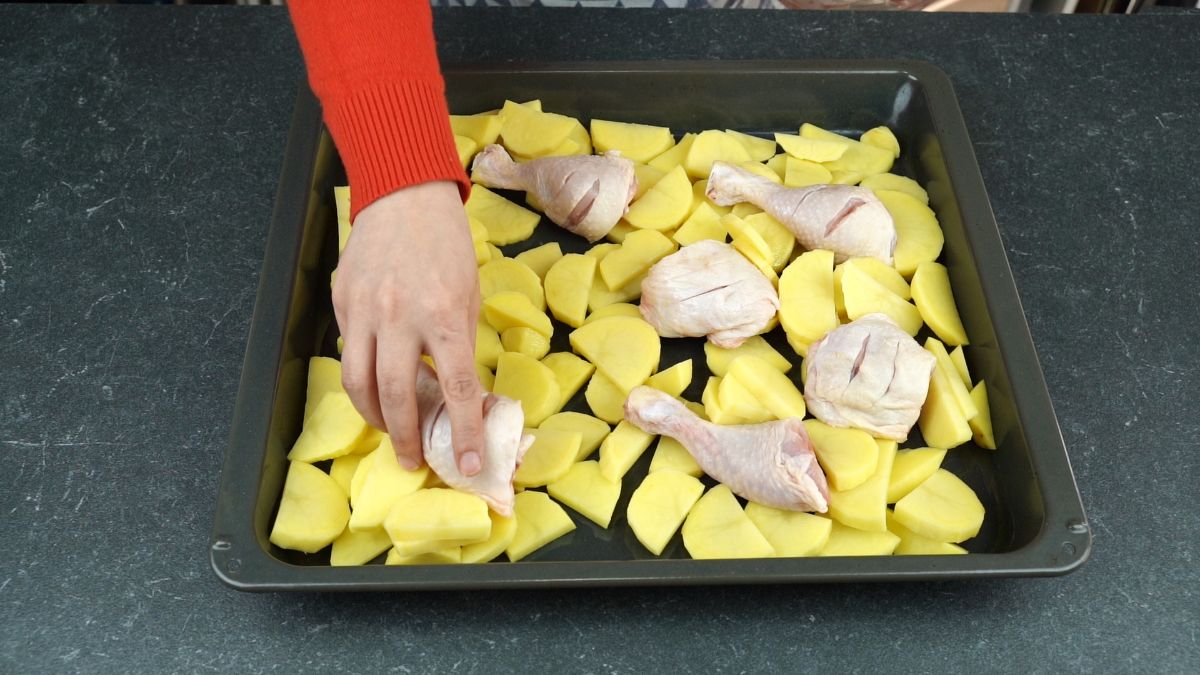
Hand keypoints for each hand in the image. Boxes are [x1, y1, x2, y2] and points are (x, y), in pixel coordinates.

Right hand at [334, 180, 483, 475]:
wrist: (404, 195)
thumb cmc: (447, 245)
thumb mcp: (470, 294)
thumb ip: (460, 344)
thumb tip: (459, 394)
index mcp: (445, 315)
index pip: (458, 389)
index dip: (465, 433)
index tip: (469, 465)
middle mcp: (401, 316)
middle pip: (397, 396)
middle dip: (405, 437)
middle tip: (413, 460)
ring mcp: (365, 310)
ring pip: (359, 382)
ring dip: (374, 416)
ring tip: (389, 431)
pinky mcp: (341, 301)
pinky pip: (348, 351)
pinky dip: (361, 377)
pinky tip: (374, 386)